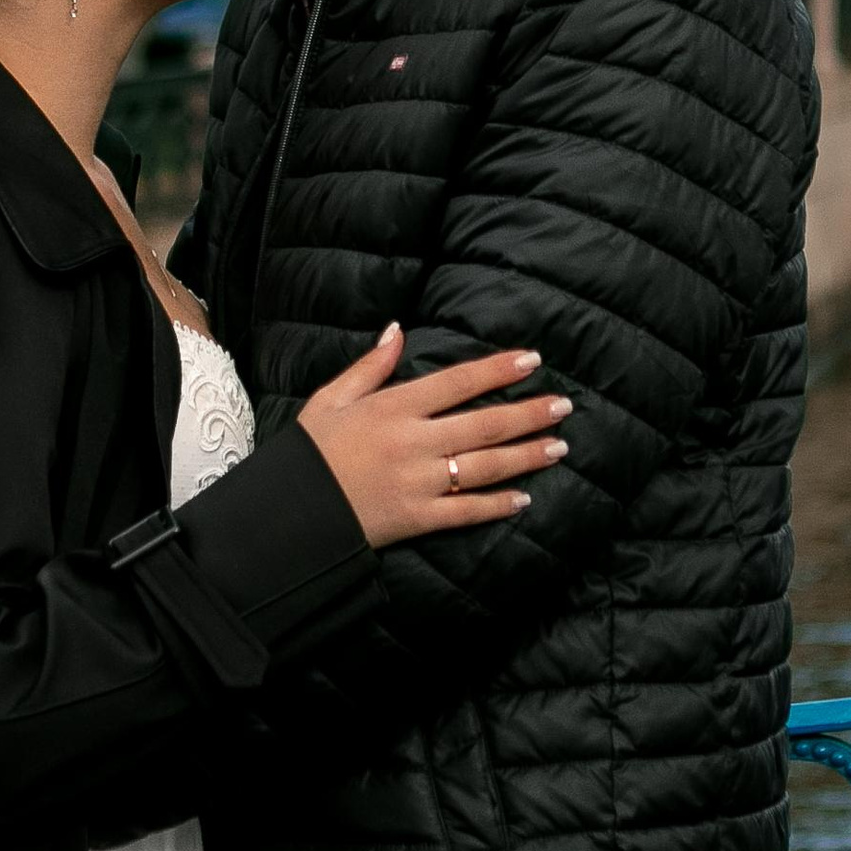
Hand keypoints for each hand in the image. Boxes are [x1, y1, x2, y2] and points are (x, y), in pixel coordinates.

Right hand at [295, 325, 570, 547]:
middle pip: (484, 425)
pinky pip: (466, 512)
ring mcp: (418, 483)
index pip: (458, 382)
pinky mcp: (416, 519)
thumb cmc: (309, 454)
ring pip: (485, 467)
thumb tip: (398, 331)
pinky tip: (523, 498)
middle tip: (563, 406)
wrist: (287, 513)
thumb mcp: (330, 399)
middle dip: (529, 414)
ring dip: (526, 456)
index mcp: (393, 408)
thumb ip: (369, 367)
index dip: (498, 370)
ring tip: (558, 447)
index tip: (532, 360)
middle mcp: (413, 443)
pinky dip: (497, 506)